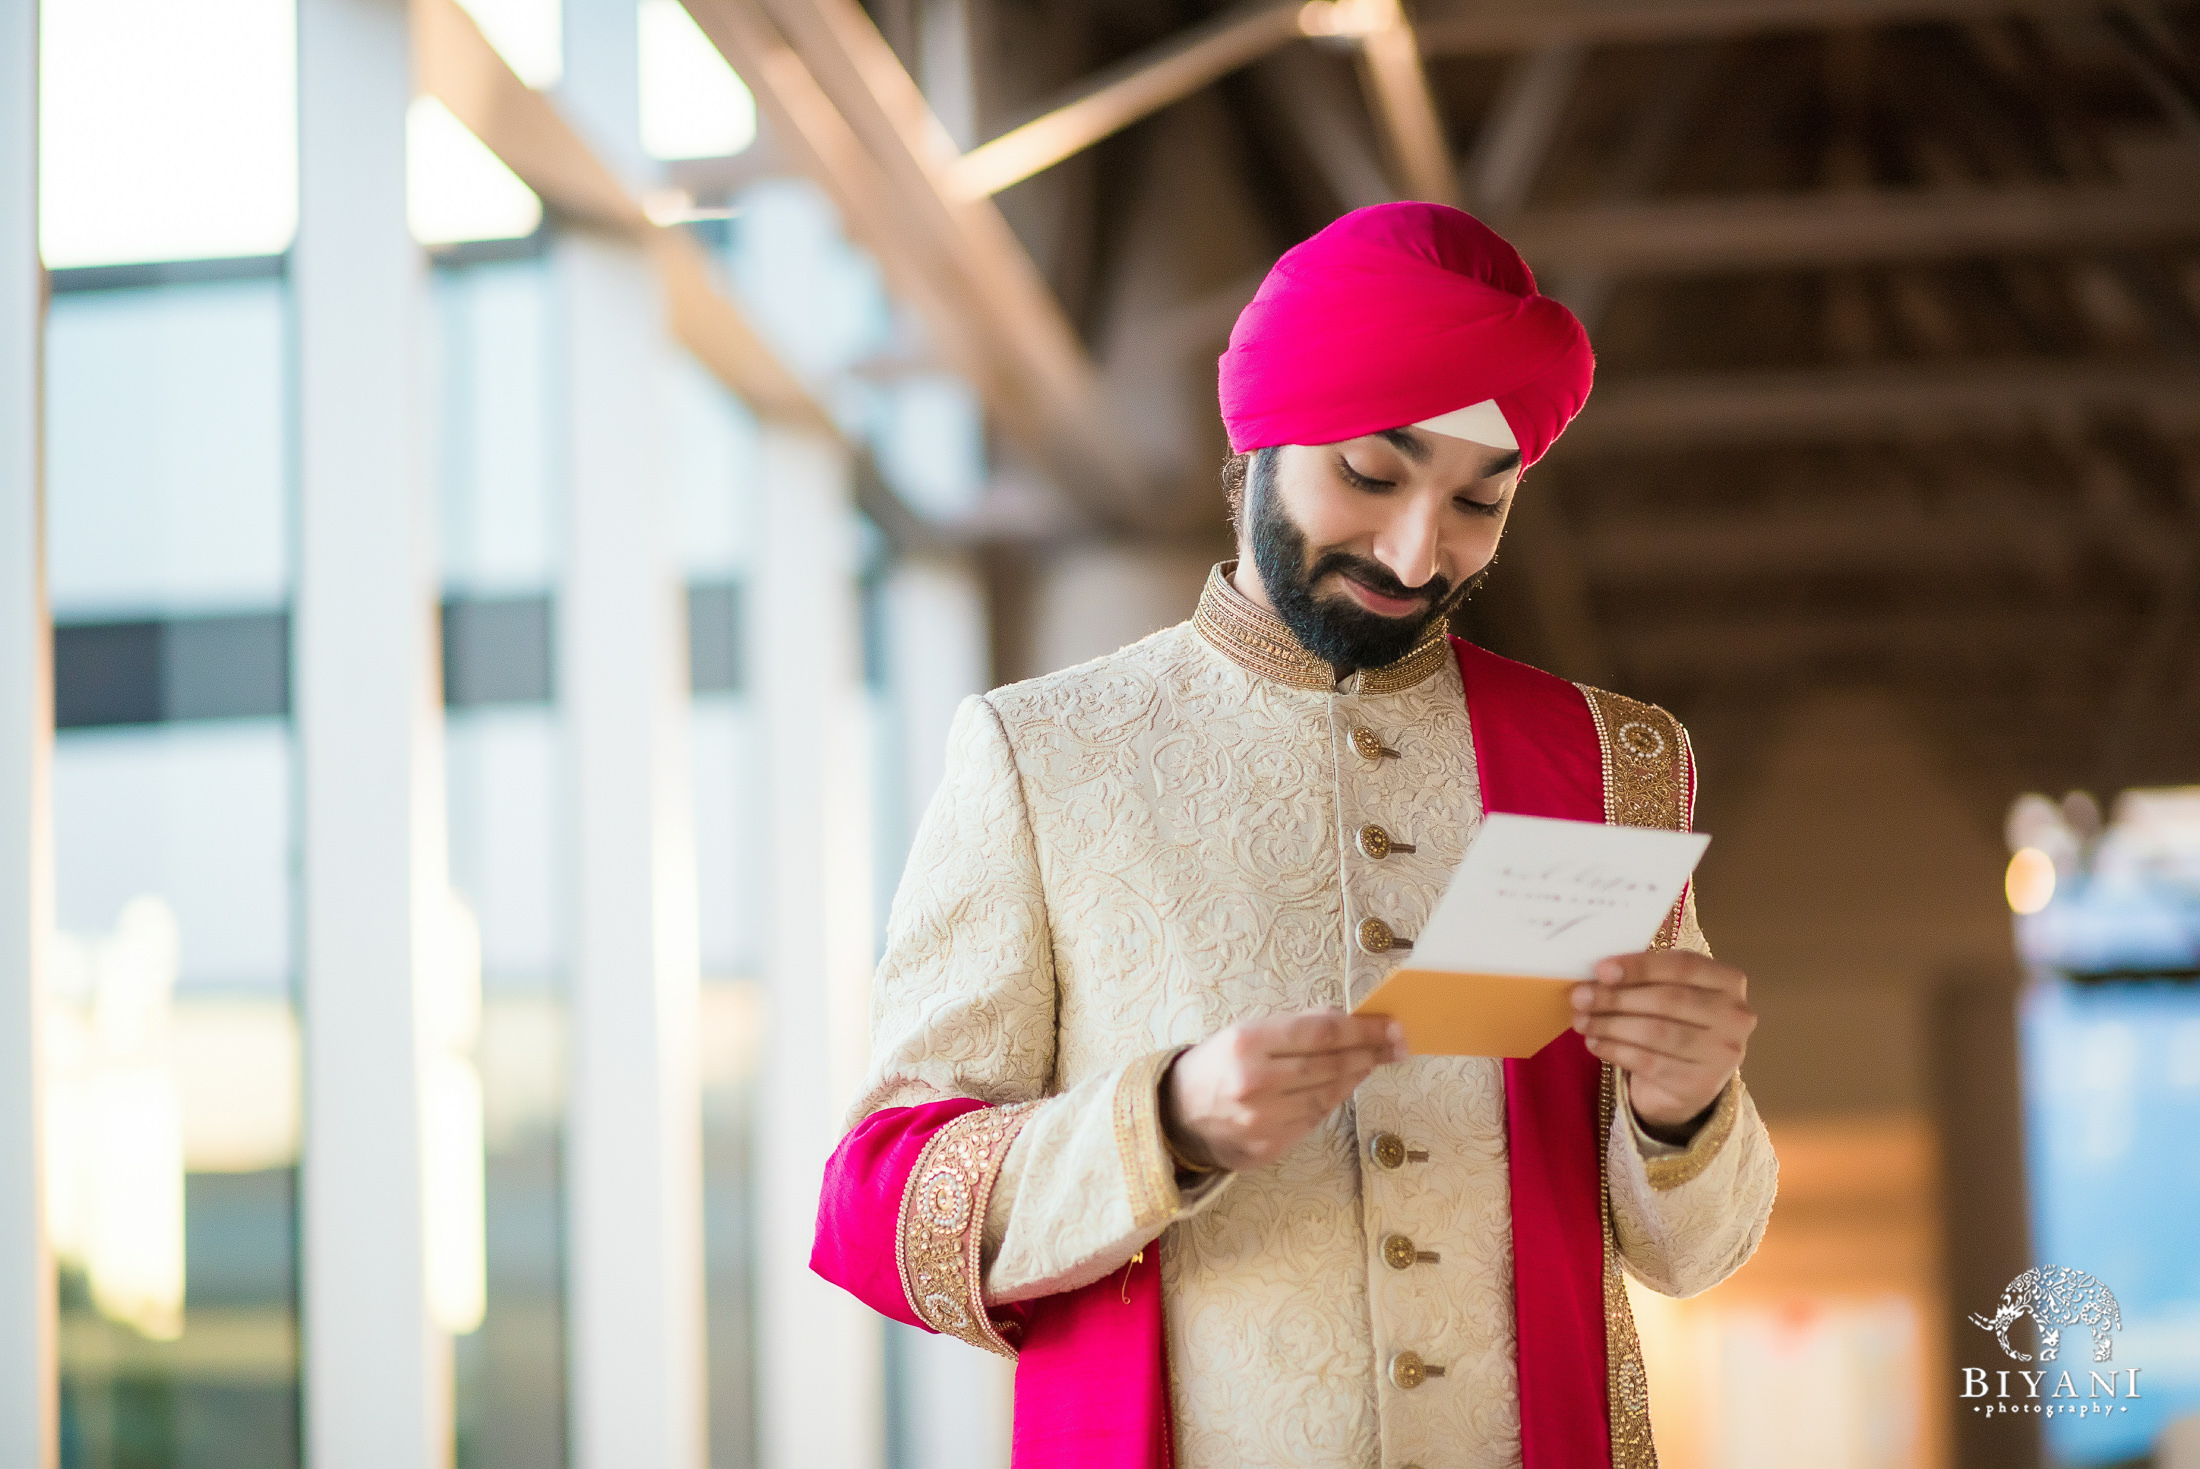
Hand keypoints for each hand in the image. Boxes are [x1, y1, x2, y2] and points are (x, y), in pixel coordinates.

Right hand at [1163, 1009, 1407, 1170]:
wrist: (1177, 1115)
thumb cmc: (1217, 1065)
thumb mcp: (1246, 1031)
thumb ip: (1296, 1025)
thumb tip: (1346, 1018)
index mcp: (1246, 1043)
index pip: (1321, 1033)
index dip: (1363, 1029)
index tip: (1392, 1025)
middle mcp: (1254, 1083)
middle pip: (1330, 1065)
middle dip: (1370, 1052)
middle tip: (1397, 1043)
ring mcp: (1262, 1120)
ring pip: (1327, 1095)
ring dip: (1356, 1076)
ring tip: (1373, 1060)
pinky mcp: (1268, 1148)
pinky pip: (1313, 1120)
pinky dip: (1333, 1100)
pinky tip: (1344, 1086)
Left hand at [1570, 950, 1754, 1138]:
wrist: (1688, 1082)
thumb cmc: (1675, 1023)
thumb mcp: (1670, 993)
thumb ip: (1646, 979)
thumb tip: (1598, 974)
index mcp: (1730, 982)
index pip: (1683, 966)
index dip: (1640, 966)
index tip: (1601, 969)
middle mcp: (1735, 1017)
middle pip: (1668, 1000)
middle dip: (1617, 997)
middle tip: (1579, 997)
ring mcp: (1722, 1054)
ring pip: (1656, 1032)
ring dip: (1610, 1024)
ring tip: (1581, 1020)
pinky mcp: (1700, 1084)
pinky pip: (1648, 1062)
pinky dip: (1615, 1050)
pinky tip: (1594, 1043)